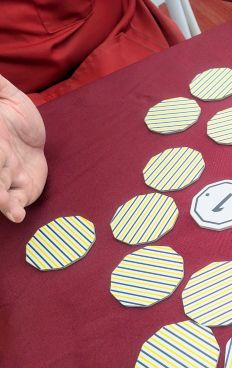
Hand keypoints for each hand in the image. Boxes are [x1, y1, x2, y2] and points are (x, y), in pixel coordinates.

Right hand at [0, 75, 46, 222]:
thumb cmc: (14, 113)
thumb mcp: (5, 94)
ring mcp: (7, 176)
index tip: (1, 148)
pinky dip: (13, 208)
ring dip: (0, 199)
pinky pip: (15, 200)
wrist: (34, 136)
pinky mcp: (23, 190)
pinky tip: (17, 215)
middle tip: (0, 191)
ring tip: (9, 209)